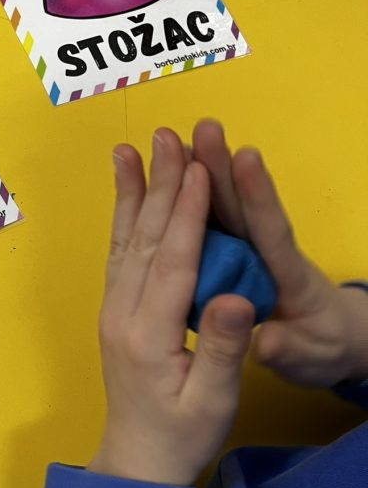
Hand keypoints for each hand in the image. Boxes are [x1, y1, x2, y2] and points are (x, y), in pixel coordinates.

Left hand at [88, 128, 255, 487]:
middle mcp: (122, 313)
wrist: (136, 460)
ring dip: (132, 193)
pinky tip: (127, 193)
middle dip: (159, 186)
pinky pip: (119, 254)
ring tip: (132, 150)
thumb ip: (223, 350)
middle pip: (145, 240)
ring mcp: (113, 310)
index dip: (187, 215)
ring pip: (125, 241)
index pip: (172, 263)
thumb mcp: (212, 402)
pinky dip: (123, 218)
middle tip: (168, 137)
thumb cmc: (182, 435)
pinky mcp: (114, 310)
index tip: (198, 169)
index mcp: (148, 334)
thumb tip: (237, 299)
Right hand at [188, 120, 367, 386]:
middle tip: (202, 128)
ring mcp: (247, 252)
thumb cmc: (321, 349)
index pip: (272, 233)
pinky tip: (157, 181)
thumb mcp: (309, 359)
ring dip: (198, 173)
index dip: (260, 197)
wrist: (329, 343)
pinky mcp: (232, 256)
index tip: (246, 159)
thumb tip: (265, 342)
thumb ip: (286, 349)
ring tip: (172, 141)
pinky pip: (203, 226)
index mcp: (289, 278)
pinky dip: (181, 202)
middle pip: (241, 207)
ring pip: (218, 209)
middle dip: (221, 167)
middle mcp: (267, 254)